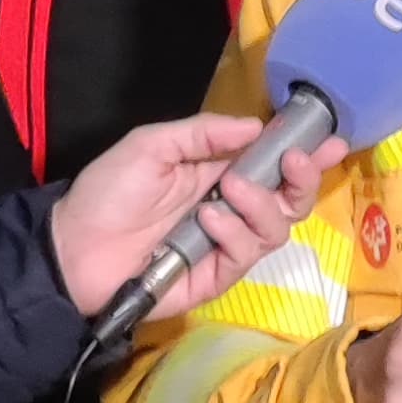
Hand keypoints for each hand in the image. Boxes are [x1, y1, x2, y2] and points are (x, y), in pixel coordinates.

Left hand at [47, 115, 346, 323]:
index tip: (329, 139)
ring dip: (261, 204)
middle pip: (289, 200)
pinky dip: (234, 233)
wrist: (72, 249)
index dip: (305, 154)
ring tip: (228, 189)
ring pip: (276, 228)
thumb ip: (203, 135)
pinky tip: (209, 220)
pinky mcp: (216, 276)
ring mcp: (226, 245)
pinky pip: (246, 254)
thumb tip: (255, 126)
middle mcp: (231, 209)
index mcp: (218, 173)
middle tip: (294, 162)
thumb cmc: (108, 192)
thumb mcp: (152, 146)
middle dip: (302, 180)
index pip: (273, 164)